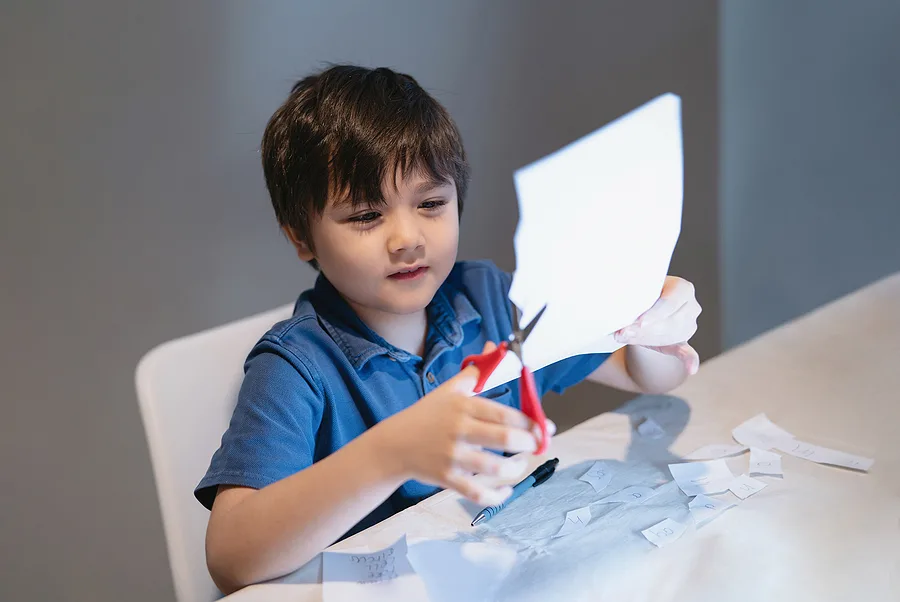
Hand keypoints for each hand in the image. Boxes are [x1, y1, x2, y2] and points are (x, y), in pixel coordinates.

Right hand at [369, 342, 554, 505]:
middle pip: (504, 438)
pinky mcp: (447, 478)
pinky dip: (496, 496)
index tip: (545, 427)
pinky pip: (477, 492)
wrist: (394, 445)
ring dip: (516, 469)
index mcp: (463, 406)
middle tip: (537, 446)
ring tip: (521, 464)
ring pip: (494, 467)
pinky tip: (505, 490)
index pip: (504, 412)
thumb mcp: (450, 390)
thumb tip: (496, 348)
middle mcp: (459, 430)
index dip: (530, 421)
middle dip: (529, 444)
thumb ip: (476, 371)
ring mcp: (453, 456)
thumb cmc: (427, 415)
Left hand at [614, 276, 701, 373]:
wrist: (649, 308)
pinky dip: (689, 360)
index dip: (654, 314)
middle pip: (668, 321)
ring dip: (643, 339)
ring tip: (624, 337)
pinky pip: (687, 352)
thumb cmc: (645, 296)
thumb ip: (638, 299)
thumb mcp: (642, 291)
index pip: (670, 303)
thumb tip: (623, 313)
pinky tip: (691, 369)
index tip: (639, 323)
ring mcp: (689, 325)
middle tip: (623, 332)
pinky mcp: (682, 342)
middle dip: (644, 329)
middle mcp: (691, 306)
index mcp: (682, 288)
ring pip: (667, 336)